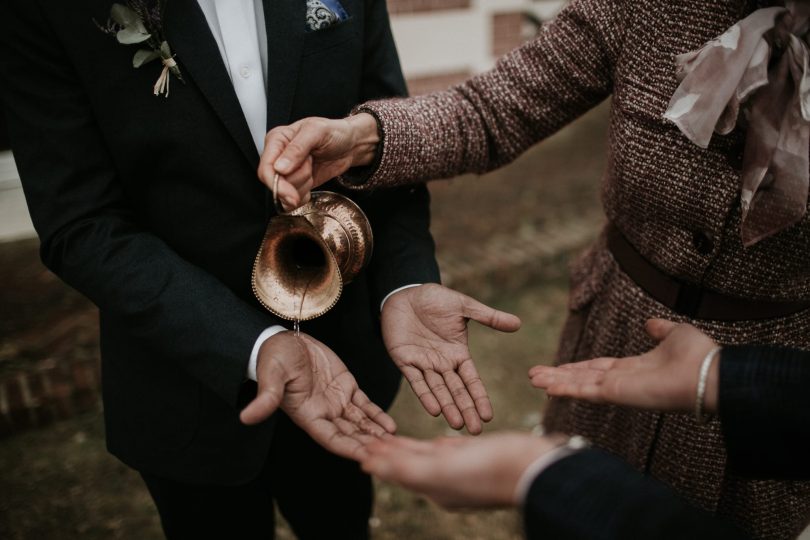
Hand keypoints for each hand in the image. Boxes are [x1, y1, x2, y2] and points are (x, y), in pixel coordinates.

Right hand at [240, 331, 395, 459]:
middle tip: (390, 454)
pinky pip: (364, 405)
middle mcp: (324, 413)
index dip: (349, 447)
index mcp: (308, 415)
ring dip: (376, 434)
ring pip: (360, 422)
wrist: (283, 339)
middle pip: (350, 434)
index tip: (367, 458)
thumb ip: (266, 398)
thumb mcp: (271, 376)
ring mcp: (336, 400)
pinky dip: (377, 415)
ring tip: (395, 443)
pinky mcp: (346, 386)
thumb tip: (246, 418)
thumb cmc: (273, 358)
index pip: (332, 438)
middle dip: (369, 445)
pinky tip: (391, 425)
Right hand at [258, 113, 378, 209]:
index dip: (277, 184)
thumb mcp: (317, 132)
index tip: (291, 195)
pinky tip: (312, 181)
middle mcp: (277, 156)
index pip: (266, 168)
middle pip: (275, 183)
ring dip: (303, 186)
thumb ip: (297, 148)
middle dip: (295, 182)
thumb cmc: (334, 132)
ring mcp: (286, 172)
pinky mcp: (296, 183)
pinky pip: (293, 199)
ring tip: (312, 167)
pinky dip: (304, 196)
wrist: (350, 144)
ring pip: (285, 193)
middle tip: (311, 167)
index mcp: (277, 140)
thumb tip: (280, 168)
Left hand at [361, 432, 562, 508]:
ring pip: (429, 457)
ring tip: (392, 439)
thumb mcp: (440, 470)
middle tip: (368, 439)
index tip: (359, 446)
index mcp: (434, 487)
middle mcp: (446, 482)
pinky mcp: (480, 458)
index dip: (379, 458)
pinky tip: (436, 443)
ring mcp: (464, 471)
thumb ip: (404, 467)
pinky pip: (453, 453)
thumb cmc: (487, 470)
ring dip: (408, 447)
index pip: (397, 470)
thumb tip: (369, 465)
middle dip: (389, 452)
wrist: (533, 467)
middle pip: (409, 463)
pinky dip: (438, 447)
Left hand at [381, 284, 521, 433]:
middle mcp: (442, 363)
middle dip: (466, 410)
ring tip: (457, 425)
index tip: (488, 416)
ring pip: (438, 390)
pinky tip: (434, 410)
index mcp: (458, 353)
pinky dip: (425, 395)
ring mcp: (423, 364)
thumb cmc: (435, 299)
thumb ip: (488, 317)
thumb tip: (518, 323)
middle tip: (475, 431)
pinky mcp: (404, 360)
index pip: (471, 380)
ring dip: (448, 407)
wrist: (405, 293)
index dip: (479, 397)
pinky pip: (416, 381)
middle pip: (456, 391)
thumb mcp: (464, 307)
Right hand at [529, 319, 719, 412]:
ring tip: (532, 380)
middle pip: (583, 378)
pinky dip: (565, 389)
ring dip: (555, 383)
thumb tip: (649, 323)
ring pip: (579, 385)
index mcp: (635, 368)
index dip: (576, 367)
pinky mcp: (617, 394)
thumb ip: (659, 330)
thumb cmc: (698, 356)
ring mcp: (618, 389)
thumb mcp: (675, 333)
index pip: (598, 367)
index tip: (558, 368)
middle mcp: (622, 381)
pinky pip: (585, 391)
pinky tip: (546, 387)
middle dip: (559, 377)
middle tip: (535, 376)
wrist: (709, 373)